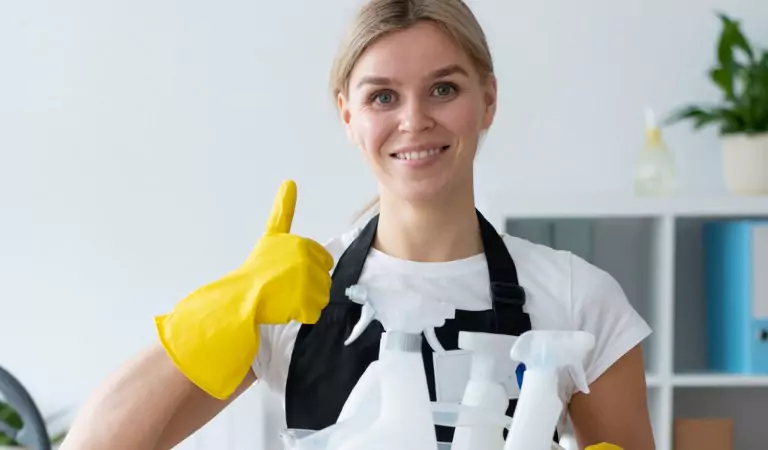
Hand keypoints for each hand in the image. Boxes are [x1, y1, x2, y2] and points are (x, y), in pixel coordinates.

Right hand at [155, 180, 333, 399]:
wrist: (240, 298)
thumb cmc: (255, 269)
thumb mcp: (271, 235)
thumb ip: (283, 210)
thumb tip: (289, 180)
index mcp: (302, 244)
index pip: (324, 260)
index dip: (308, 269)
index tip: (289, 273)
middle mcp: (307, 260)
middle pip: (324, 280)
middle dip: (308, 287)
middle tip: (284, 288)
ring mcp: (307, 282)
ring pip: (321, 297)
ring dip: (306, 302)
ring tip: (284, 298)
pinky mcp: (306, 303)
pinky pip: (314, 314)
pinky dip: (302, 316)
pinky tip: (285, 309)